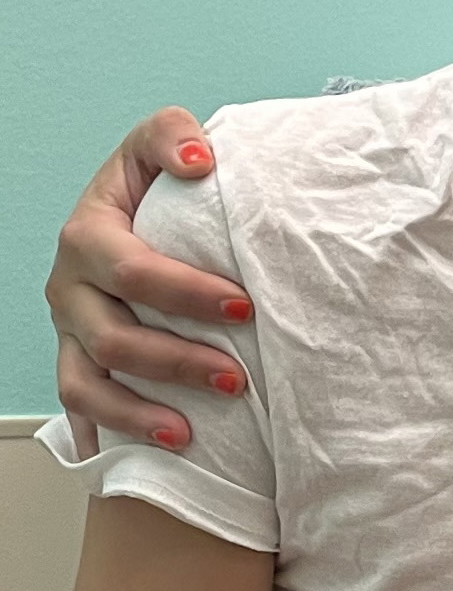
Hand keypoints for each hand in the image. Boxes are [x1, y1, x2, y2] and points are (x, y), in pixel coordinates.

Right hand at [48, 108, 251, 455]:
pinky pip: (82, 405)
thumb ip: (173, 137)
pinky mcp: (76, 357)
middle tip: (235, 377)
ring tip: (192, 431)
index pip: (133, 271)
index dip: (187, 293)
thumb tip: (200, 161)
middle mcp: (69, 285)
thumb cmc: (156, 182)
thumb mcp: (158, 142)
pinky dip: (110, 431)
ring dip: (141, 412)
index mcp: (89, 234)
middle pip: (114, 336)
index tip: (245, 306)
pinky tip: (149, 453)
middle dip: (176, 361)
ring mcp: (69, 327)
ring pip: (89, 382)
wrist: (134, 208)